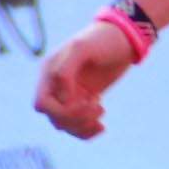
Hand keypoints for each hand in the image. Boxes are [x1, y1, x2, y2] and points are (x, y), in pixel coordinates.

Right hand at [34, 18, 138, 139]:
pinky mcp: (85, 99)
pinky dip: (87, 130)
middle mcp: (56, 85)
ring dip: (82, 127)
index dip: (62, 111)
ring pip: (66, 124)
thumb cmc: (102, 39)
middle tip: (99, 108)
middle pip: (54, 118)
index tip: (85, 101)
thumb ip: (65, 71)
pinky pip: (78, 124)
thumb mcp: (81, 48)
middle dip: (75, 120)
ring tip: (102, 113)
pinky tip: (102, 127)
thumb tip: (63, 98)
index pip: (43, 104)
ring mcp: (71, 93)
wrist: (125, 38)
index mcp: (50, 73)